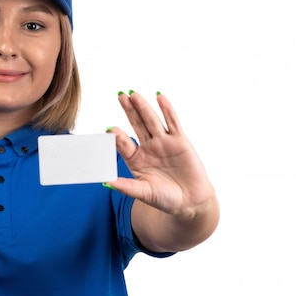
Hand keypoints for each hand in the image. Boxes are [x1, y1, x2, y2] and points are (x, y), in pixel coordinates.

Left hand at [106, 91, 217, 232]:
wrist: (190, 202)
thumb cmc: (165, 199)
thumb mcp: (143, 193)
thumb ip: (126, 186)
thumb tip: (104, 182)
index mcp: (135, 159)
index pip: (123, 144)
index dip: (117, 136)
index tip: (109, 129)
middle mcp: (147, 147)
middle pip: (136, 125)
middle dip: (128, 111)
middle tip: (119, 96)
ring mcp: (163, 142)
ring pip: (151, 121)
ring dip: (143, 107)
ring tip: (133, 94)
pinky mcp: (179, 141)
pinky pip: (172, 122)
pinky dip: (166, 110)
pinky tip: (159, 97)